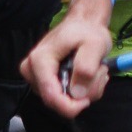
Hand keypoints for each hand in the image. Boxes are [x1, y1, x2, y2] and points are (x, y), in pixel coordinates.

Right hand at [20, 0, 113, 116]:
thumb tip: (78, 93)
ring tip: (96, 69)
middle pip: (57, 101)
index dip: (70, 106)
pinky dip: (84, 89)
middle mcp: (32, 71)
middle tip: (99, 72)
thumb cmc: (87, 31)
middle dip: (83, 92)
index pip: (50, 96)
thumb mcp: (94, 44)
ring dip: (87, 90)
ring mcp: (38, 79)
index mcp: (39, 61)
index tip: (87, 100)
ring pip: (64, 101)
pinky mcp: (46, 83)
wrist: (84, 25)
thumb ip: (86, 66)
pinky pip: (66, 98)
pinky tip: (90, 74)